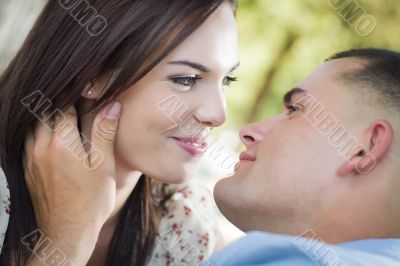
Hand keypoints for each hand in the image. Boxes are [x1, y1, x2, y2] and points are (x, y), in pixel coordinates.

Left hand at [23, 102, 121, 263]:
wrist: (68, 232)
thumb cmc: (91, 201)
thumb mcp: (104, 165)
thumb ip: (104, 132)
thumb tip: (112, 105)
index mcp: (63, 143)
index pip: (64, 106)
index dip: (76, 96)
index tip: (86, 90)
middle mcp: (42, 147)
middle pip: (46, 113)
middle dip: (61, 104)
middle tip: (76, 102)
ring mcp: (31, 159)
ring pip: (34, 126)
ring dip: (48, 118)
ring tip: (65, 118)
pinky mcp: (27, 170)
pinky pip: (28, 141)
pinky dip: (39, 133)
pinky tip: (53, 138)